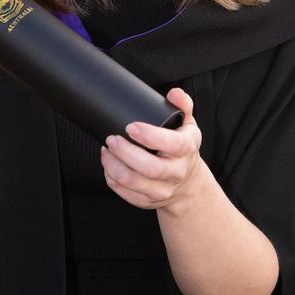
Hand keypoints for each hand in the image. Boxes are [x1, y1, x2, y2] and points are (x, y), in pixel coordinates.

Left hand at [100, 87, 201, 209]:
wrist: (188, 182)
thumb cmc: (183, 148)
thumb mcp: (187, 124)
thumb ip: (182, 104)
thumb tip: (174, 92)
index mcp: (186, 149)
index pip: (171, 145)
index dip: (149, 136)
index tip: (130, 126)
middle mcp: (176, 172)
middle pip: (150, 168)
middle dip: (125, 153)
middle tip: (111, 139)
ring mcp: (163, 190)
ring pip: (134, 183)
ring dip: (114, 166)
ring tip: (106, 151)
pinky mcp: (149, 201)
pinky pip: (127, 194)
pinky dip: (113, 180)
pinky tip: (109, 166)